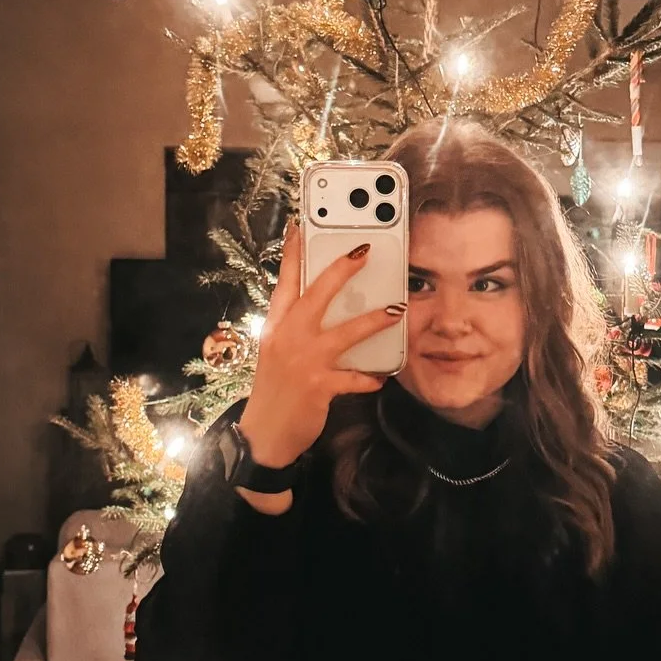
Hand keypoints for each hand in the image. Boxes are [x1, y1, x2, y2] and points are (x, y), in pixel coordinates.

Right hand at [237, 222, 403, 469]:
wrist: (263, 434)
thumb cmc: (274, 390)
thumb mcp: (277, 351)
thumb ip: (295, 328)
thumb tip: (319, 306)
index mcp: (277, 326)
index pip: (285, 282)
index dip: (294, 252)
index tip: (301, 225)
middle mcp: (288, 338)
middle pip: (315, 294)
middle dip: (341, 270)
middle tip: (364, 252)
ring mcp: (303, 361)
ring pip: (344, 332)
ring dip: (373, 320)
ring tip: (397, 309)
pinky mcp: (319, 386)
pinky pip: (353, 378)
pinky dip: (369, 378)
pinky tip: (382, 377)